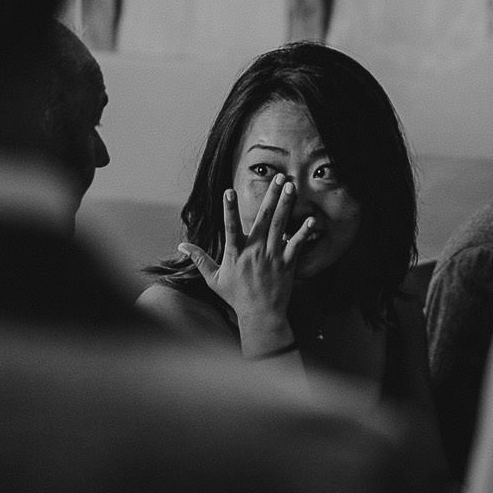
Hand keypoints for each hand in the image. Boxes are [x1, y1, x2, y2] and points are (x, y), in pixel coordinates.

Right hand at [178, 175, 316, 355]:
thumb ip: (199, 259)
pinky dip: (304, 232)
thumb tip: (181, 246)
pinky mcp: (287, 263)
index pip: (231, 227)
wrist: (261, 315)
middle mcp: (254, 251)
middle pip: (263, 218)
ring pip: (280, 225)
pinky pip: (297, 244)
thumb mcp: (214, 279)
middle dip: (271, 195)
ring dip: (286, 204)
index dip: (229, 209)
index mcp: (235, 253)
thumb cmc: (236, 297)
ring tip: (291, 186)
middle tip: (278, 177)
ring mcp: (272, 256)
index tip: (229, 191)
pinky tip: (311, 219)